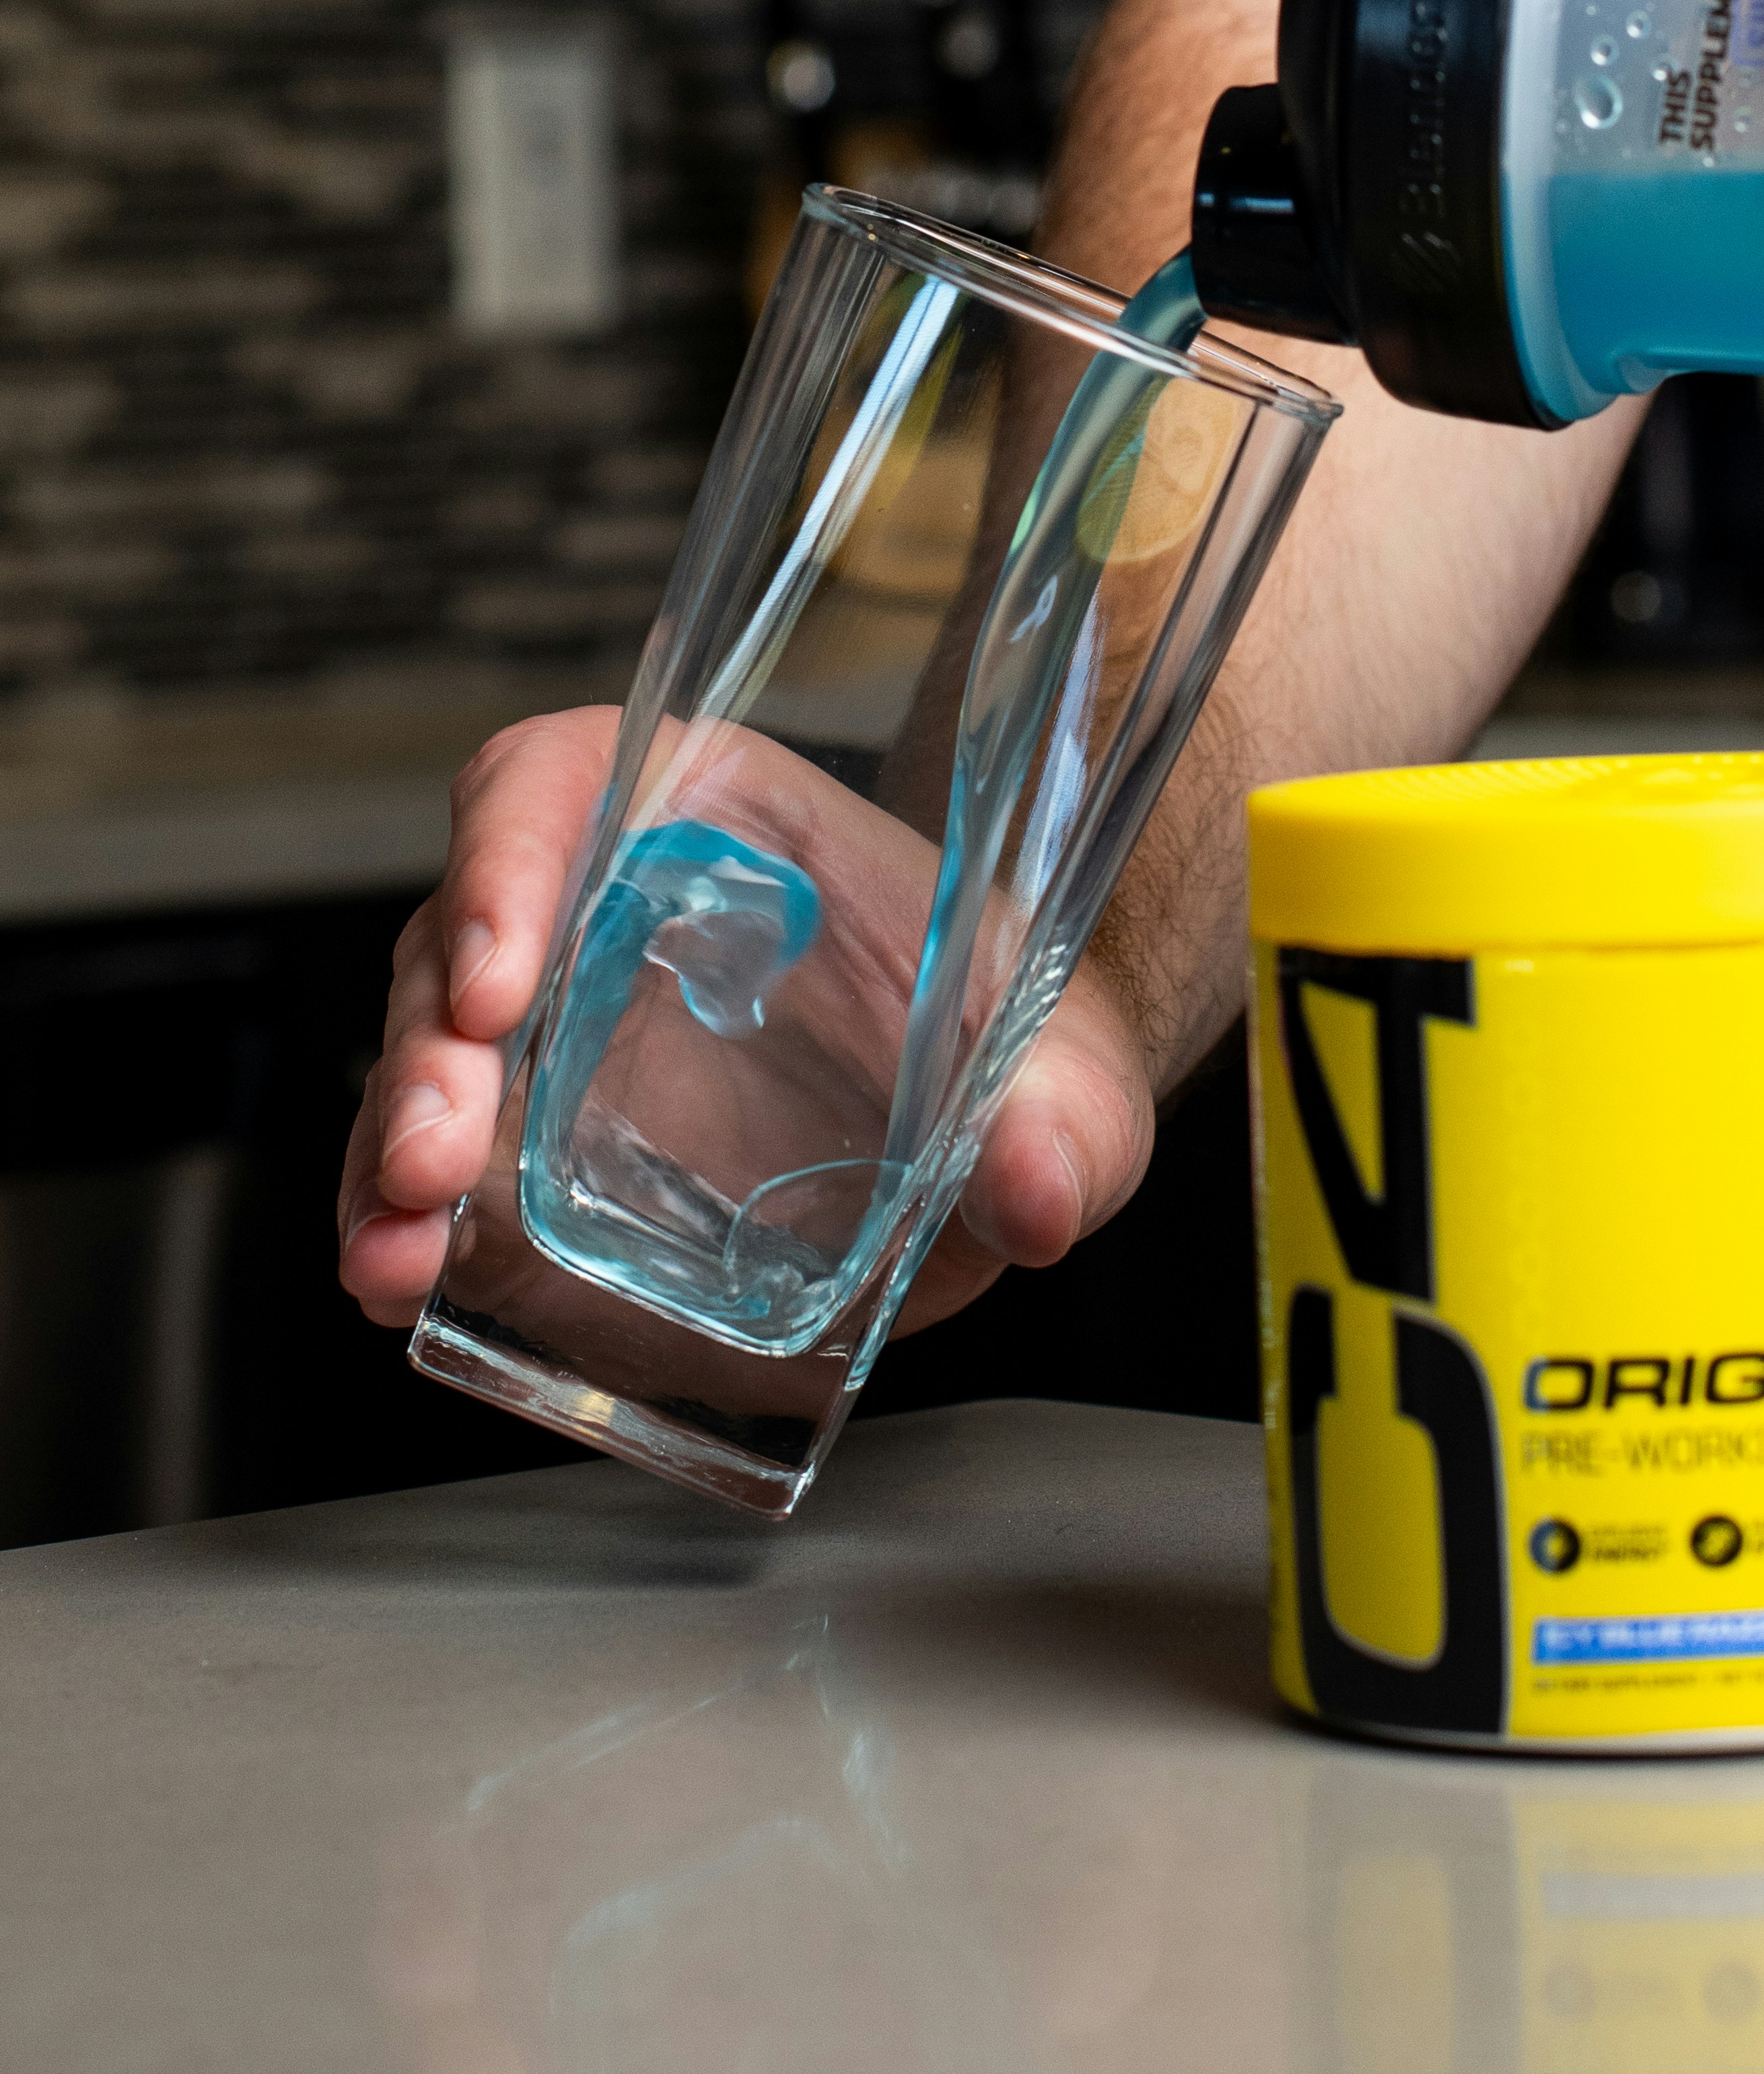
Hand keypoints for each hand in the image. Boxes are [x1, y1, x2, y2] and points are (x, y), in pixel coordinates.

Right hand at [336, 706, 1161, 1333]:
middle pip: (458, 941)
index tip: (503, 977)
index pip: (556, 782)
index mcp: (703, 823)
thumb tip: (1048, 1192)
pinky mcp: (536, 1161)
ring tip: (392, 1257)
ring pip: (424, 1067)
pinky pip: (442, 1180)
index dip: (503, 858)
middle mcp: (597, 916)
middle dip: (426, 1052)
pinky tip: (401, 1291)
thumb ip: (1064, 1113)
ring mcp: (553, 1045)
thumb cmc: (1008, 1032)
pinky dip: (409, 1234)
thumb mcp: (1061, 1061)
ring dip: (389, 1157)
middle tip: (436, 1158)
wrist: (997, 1118)